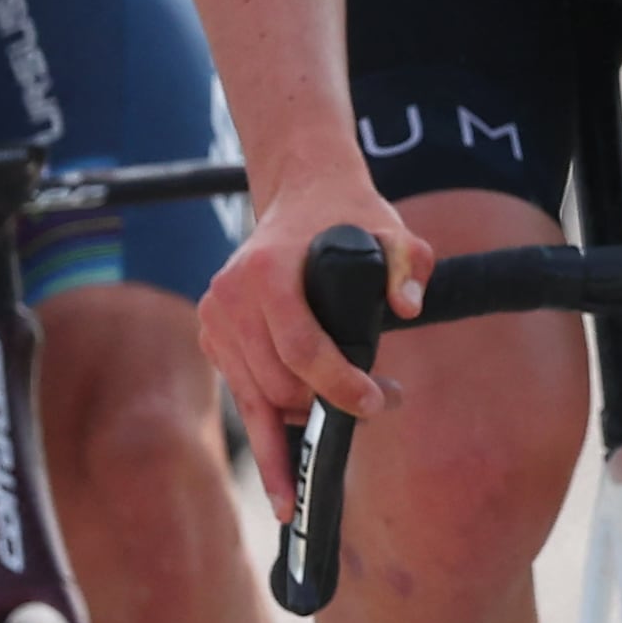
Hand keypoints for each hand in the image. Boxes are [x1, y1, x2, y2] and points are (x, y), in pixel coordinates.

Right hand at [201, 174, 426, 481]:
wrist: (302, 194)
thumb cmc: (348, 216)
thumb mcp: (391, 231)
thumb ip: (408, 263)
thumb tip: (407, 307)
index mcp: (266, 271)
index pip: (301, 349)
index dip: (339, 386)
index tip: (374, 402)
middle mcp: (230, 295)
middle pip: (275, 383)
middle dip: (324, 409)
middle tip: (374, 408)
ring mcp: (215, 316)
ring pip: (254, 398)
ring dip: (298, 422)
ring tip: (344, 421)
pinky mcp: (212, 333)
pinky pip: (242, 390)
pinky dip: (273, 413)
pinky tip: (303, 428)